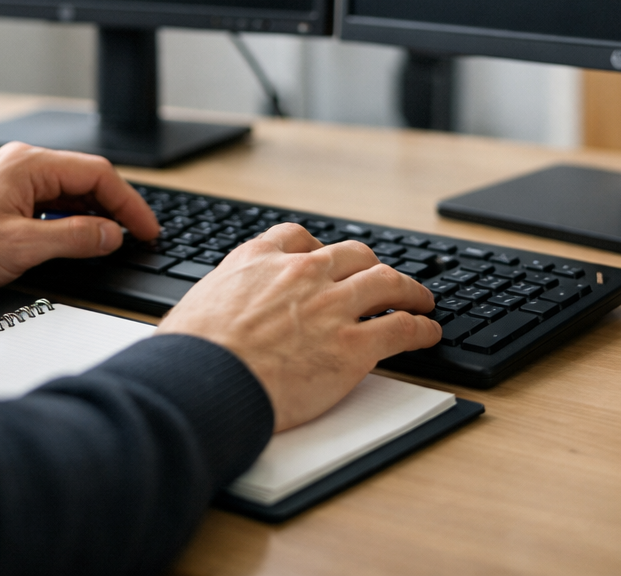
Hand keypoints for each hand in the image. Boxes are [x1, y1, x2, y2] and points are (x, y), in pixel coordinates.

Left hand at [0, 142, 158, 300]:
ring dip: (92, 214)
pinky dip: (68, 217)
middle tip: (137, 237)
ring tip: (111, 241)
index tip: (147, 230)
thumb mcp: (22, 248)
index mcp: (30, 165)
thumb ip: (75, 238)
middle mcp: (21, 164)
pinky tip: (74, 237)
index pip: (99, 174)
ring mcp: (9, 178)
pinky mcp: (0, 196)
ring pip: (67, 190)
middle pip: (86, 179)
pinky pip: (47, 200)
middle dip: (115, 208)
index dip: (130, 204)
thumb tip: (112, 235)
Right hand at [157, 224, 441, 430]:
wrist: (203, 383)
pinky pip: (402, 328)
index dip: (318, 247)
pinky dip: (421, 328)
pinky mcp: (353, 347)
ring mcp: (331, 307)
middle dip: (371, 264)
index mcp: (259, 260)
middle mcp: (301, 274)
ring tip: (421, 298)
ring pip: (386, 283)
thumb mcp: (198, 302)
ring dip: (409, 289)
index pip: (298, 237)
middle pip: (353, 255)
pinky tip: (429, 332)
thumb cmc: (191, 353)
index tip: (324, 256)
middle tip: (380, 277)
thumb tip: (216, 314)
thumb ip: (223, 298)